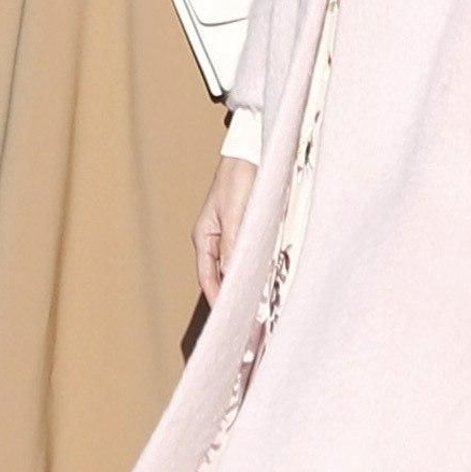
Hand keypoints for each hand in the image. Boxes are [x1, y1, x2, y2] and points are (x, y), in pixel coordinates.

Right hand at [194, 155, 257, 306]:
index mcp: (205, 237)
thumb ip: (233, 245)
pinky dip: (254, 269)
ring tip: (257, 306)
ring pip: (234, 267)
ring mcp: (229, 235)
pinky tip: (266, 280)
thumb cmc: (240, 177)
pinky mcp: (245, 229)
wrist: (252, 151)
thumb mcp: (236, 213)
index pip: (207, 277)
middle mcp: (214, 239)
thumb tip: (231, 275)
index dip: (218, 299)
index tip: (231, 319)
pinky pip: (247, 256)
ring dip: (244, 284)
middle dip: (231, 297)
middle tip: (248, 320)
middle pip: (219, 276)